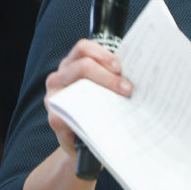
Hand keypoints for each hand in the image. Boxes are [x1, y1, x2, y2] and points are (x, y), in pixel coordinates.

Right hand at [44, 39, 132, 155]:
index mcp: (71, 64)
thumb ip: (111, 76)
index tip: (120, 67)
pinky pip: (72, 113)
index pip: (83, 48)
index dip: (102, 54)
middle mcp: (59, 77)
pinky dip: (91, 114)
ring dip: (102, 93)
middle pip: (83, 66)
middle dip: (109, 77)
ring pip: (78, 87)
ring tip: (121, 101)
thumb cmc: (94, 107)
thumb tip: (137, 72)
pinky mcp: (54, 118)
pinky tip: (105, 119)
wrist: (82, 141)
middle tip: (127, 88)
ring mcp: (53, 97)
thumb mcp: (100, 87)